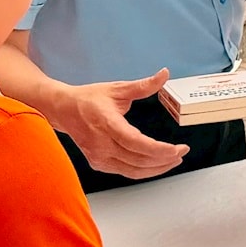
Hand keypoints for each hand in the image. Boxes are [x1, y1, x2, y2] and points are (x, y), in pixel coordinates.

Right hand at [54, 71, 189, 178]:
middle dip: (164, 159)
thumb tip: (164, 74)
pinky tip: (157, 164)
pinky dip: (144, 170)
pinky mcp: (98, 164)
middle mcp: (101, 144)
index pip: (135, 143)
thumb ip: (143, 85)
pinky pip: (126, 172)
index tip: (177, 149)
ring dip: (157, 168)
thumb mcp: (117, 88)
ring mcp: (98, 157)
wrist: (63, 110)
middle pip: (138, 160)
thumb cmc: (89, 99)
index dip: (158, 149)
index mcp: (107, 123)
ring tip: (174, 160)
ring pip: (134, 171)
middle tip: (182, 151)